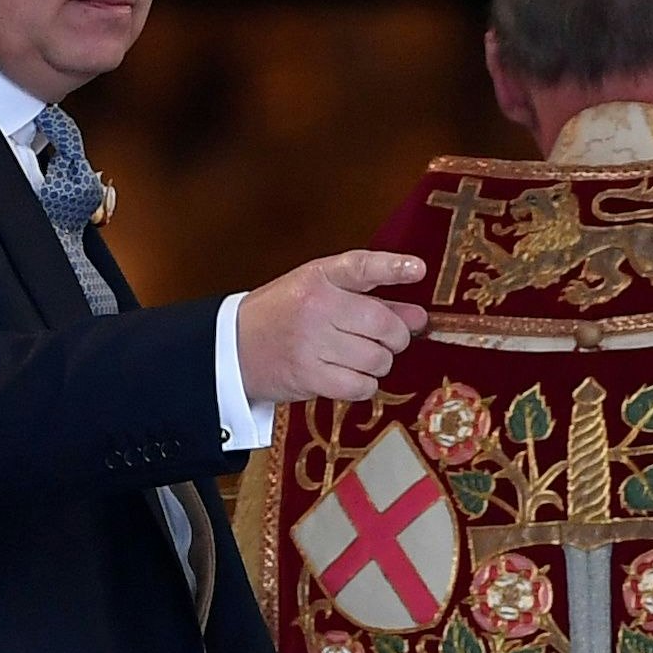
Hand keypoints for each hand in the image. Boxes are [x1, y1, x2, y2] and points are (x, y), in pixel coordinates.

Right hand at [235, 251, 430, 404]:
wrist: (233, 347)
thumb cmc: (283, 316)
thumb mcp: (321, 294)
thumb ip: (373, 301)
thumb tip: (419, 318)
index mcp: (319, 278)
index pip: (360, 267)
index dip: (392, 266)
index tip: (418, 269)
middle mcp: (316, 307)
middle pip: (383, 325)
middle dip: (395, 337)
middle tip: (385, 340)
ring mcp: (311, 343)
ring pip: (377, 359)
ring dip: (377, 363)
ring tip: (359, 358)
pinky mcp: (308, 376)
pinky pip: (360, 386)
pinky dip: (363, 385)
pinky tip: (350, 376)